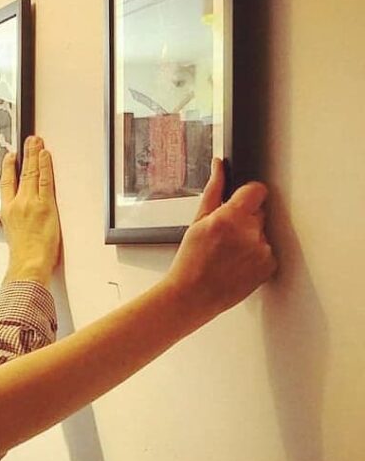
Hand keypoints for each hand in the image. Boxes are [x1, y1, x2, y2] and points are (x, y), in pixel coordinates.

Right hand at [0, 135, 61, 285]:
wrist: (28, 263)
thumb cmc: (23, 255)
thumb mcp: (13, 234)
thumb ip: (17, 220)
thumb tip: (22, 216)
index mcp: (7, 212)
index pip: (6, 183)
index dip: (8, 167)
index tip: (10, 157)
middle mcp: (17, 204)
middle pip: (20, 174)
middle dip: (25, 155)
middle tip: (28, 140)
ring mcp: (31, 203)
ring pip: (32, 173)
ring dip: (35, 155)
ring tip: (37, 141)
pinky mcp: (45, 205)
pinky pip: (45, 180)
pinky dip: (45, 166)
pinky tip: (45, 155)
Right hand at [164, 157, 276, 322]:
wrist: (192, 295)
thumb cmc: (190, 262)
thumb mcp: (197, 222)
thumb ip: (214, 190)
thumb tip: (220, 166)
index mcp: (231, 217)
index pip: (257, 190)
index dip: (247, 196)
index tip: (239, 204)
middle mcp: (250, 232)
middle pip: (258, 213)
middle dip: (244, 220)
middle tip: (224, 238)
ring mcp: (262, 250)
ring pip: (262, 233)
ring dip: (250, 239)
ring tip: (228, 255)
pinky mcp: (269, 265)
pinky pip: (267, 252)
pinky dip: (255, 257)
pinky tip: (236, 265)